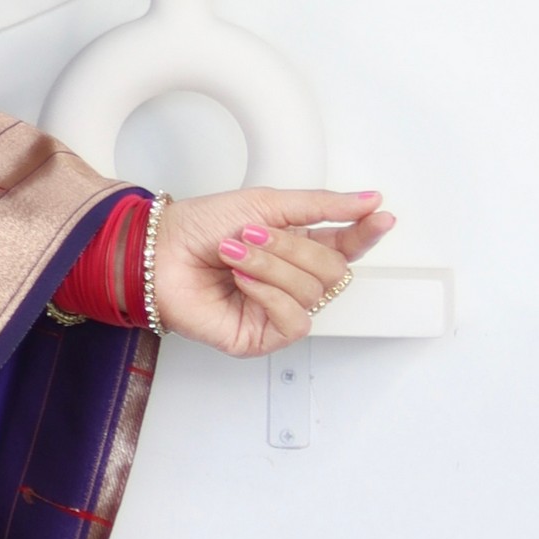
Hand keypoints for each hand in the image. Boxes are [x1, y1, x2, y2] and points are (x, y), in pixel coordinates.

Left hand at [152, 188, 395, 355]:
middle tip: (252, 234)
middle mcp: (292, 281)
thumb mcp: (266, 203)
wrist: (157, 252)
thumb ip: (321, 206)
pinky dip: (269, 296)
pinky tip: (242, 283)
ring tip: (235, 254)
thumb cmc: (200, 227)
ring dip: (273, 267)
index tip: (381, 217)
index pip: (346, 245)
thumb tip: (368, 201)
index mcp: (297, 246)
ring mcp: (277, 310)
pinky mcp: (261, 337)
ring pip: (314, 293)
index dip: (365, 233)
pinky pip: (294, 320)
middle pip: (333, 270)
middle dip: (293, 248)